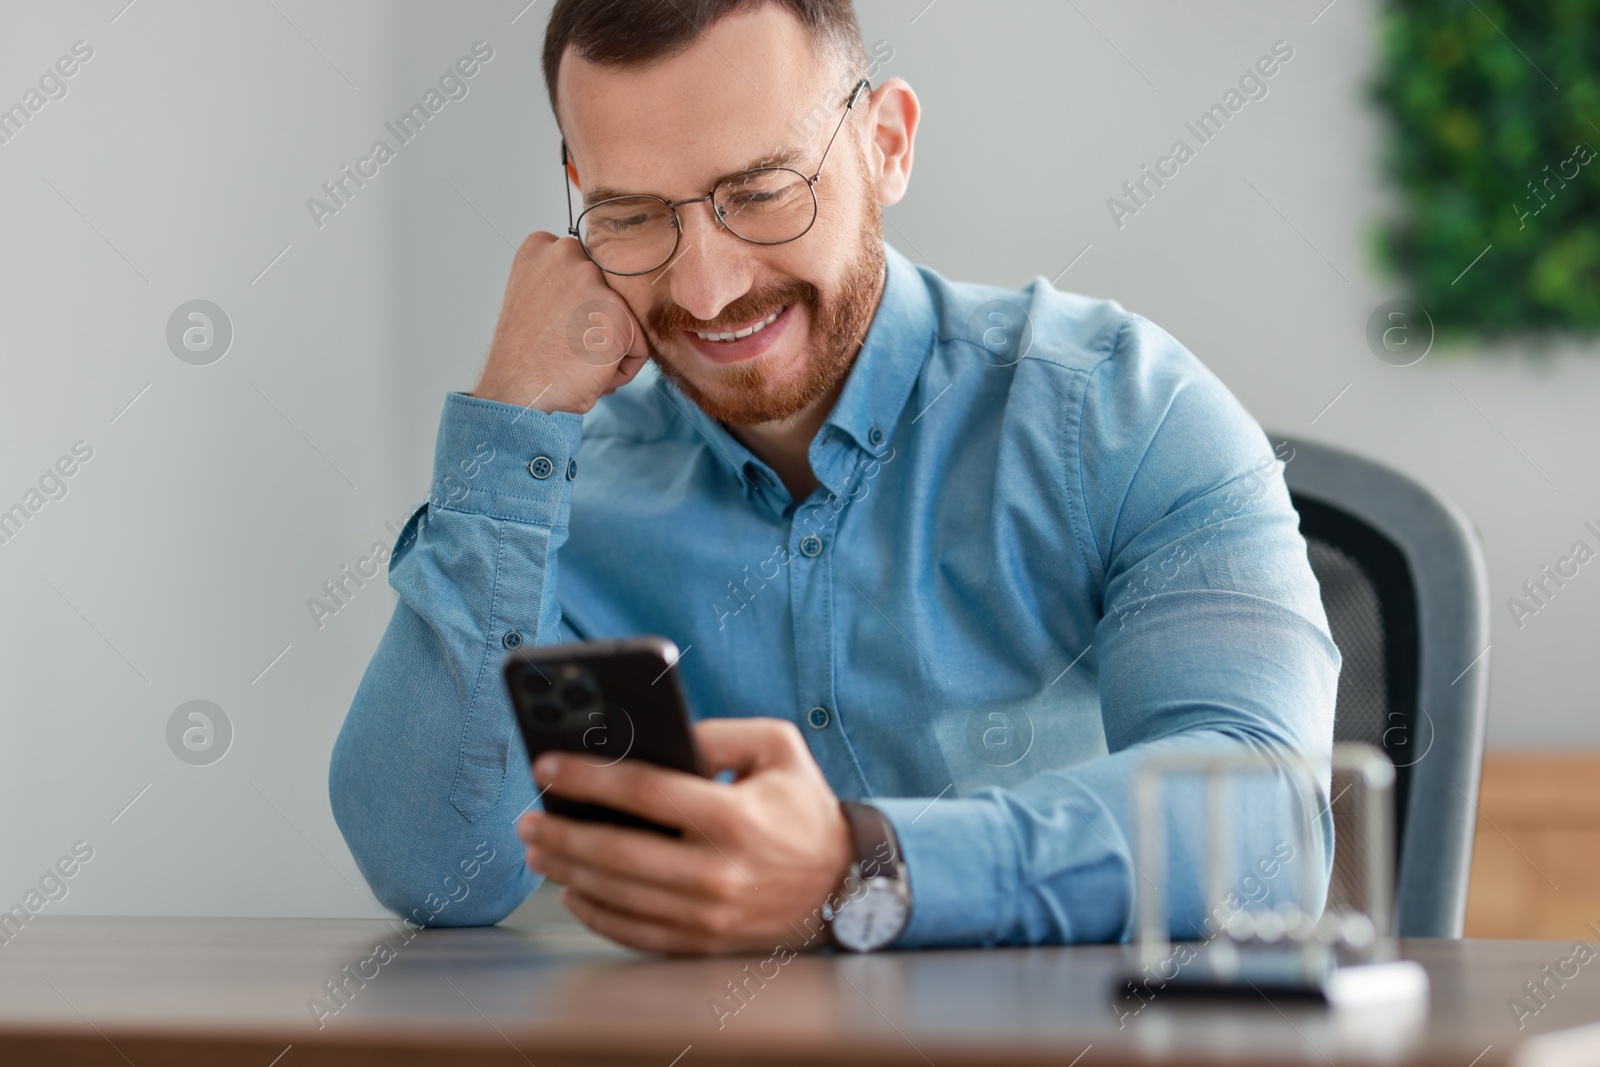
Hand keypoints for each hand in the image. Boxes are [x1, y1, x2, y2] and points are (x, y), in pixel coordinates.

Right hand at [473, 233, 648, 414]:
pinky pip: (638, 350)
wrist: (515, 394)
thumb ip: (566, 286)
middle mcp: (567, 253)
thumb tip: (607, 292)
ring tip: (574, 361)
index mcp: (541, 247)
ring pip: (625, 321)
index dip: (577, 311)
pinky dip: (619, 371)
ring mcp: (592, 281)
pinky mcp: (617, 314)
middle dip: (596, 326)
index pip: (590, 275)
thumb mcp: (535, 301)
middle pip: (610, 295)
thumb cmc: (524, 359)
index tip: (553, 327)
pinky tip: (588, 373)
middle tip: (563, 347)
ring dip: (608, 348)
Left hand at [516, 718, 854, 954]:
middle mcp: (719, 870)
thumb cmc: (803, 807)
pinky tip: (573, 892)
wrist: (844, 883)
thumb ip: (718, 732)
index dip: (587, 778)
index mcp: (734, 816)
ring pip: (617, 895)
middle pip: (616, 852)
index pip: (644, 792)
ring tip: (539, 851)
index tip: (547, 767)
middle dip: (560, 833)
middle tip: (528, 819)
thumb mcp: (777, 747)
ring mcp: (709, 914)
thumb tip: (658, 737)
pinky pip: (634, 932)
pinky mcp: (704, 942)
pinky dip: (595, 914)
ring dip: (567, 871)